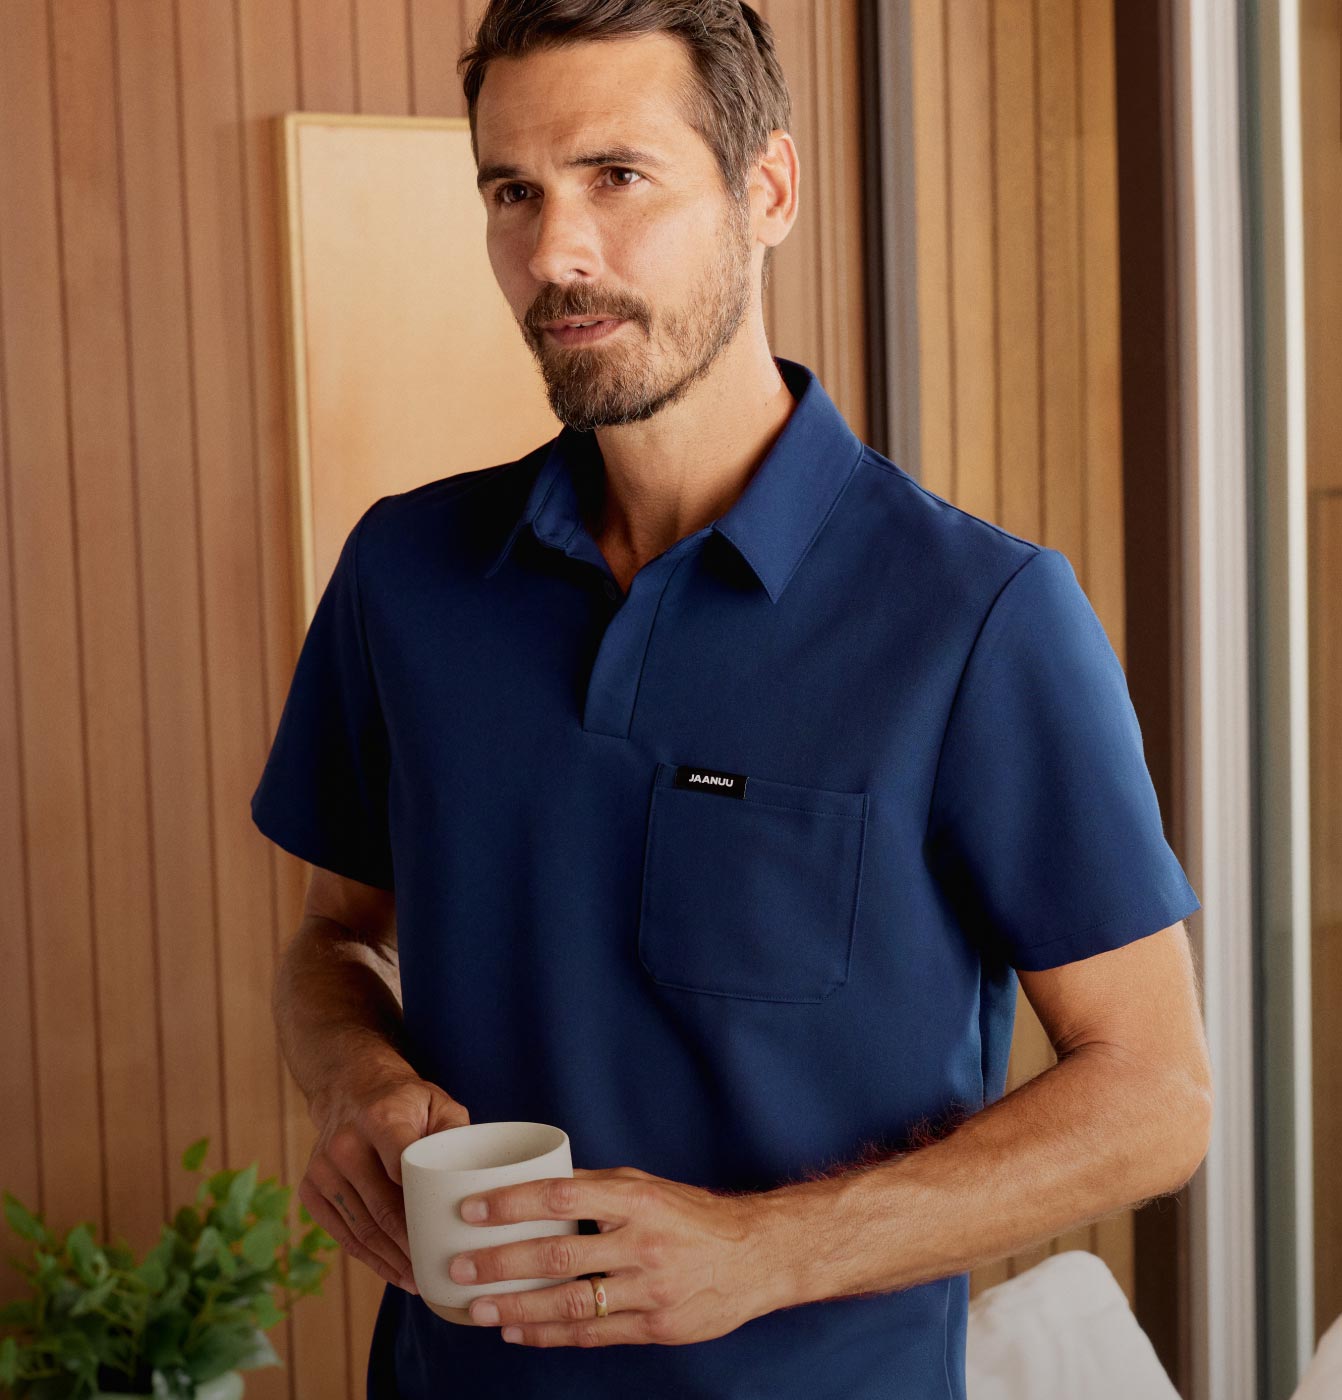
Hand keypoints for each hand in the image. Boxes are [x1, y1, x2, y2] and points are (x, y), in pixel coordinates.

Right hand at [299, 1071, 469, 1295]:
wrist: (349, 1089)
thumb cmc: (404, 1101)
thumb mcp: (437, 1102)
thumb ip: (457, 1133)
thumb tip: (475, 1177)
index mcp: (381, 1117)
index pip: (402, 1167)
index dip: (422, 1206)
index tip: (446, 1233)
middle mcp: (345, 1143)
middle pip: (382, 1207)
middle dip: (411, 1245)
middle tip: (439, 1269)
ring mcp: (323, 1169)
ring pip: (361, 1229)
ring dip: (391, 1261)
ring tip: (420, 1280)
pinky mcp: (310, 1190)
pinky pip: (343, 1235)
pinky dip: (370, 1258)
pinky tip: (394, 1271)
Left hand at [446, 1166, 787, 1346]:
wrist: (756, 1256)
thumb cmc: (695, 1216)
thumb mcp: (649, 1187)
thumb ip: (599, 1189)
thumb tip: (541, 1185)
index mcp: (637, 1199)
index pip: (563, 1194)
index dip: (513, 1202)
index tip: (473, 1209)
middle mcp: (642, 1242)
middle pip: (558, 1253)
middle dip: (501, 1262)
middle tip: (460, 1267)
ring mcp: (649, 1289)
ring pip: (569, 1301)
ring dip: (517, 1307)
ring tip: (477, 1307)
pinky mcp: (655, 1327)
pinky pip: (592, 1333)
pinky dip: (549, 1334)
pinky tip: (518, 1331)